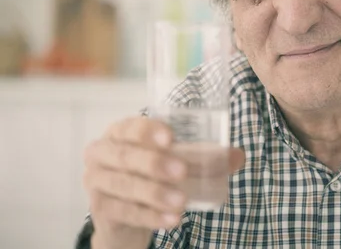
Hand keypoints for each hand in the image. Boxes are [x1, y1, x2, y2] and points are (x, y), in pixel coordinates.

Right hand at [83, 117, 244, 248]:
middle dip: (154, 163)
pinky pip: (124, 211)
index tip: (171, 138)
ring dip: (155, 193)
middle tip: (182, 171)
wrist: (126, 214)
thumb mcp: (174, 161)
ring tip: (181, 202)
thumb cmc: (151, 175)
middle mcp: (101, 152)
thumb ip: (206, 157)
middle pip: (124, 155)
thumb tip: (238, 155)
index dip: (148, 130)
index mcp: (120, 132)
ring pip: (124, 185)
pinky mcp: (99, 208)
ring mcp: (95, 181)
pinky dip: (150, 216)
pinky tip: (172, 220)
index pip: (130, 126)